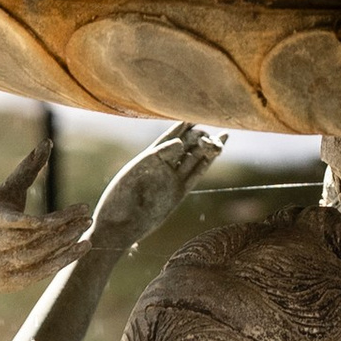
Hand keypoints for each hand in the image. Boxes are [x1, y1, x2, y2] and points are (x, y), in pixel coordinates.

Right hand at [0, 142, 85, 295]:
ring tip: (87, 230)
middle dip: (66, 229)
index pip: (28, 222)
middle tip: (89, 216)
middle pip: (39, 239)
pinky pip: (41, 273)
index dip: (57, 218)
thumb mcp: (4, 194)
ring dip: (67, 245)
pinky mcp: (11, 283)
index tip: (82, 207)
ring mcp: (3, 266)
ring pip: (41, 256)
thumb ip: (26, 170)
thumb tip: (47, 142)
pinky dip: (62, 261)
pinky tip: (80, 248)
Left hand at [88, 122, 221, 247]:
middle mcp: (163, 166)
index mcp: (150, 157)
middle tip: (208, 129)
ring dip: (207, 145)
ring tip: (222, 133)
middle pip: (185, 145)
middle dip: (197, 135)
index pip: (169, 136)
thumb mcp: (135, 172)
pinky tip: (217, 148)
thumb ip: (158, 156)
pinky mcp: (180, 192)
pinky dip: (208, 161)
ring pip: (194, 157)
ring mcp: (172, 179)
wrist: (118, 227)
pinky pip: (196, 173)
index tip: (194, 113)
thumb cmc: (119, 199)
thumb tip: (181, 143)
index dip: (182, 125)